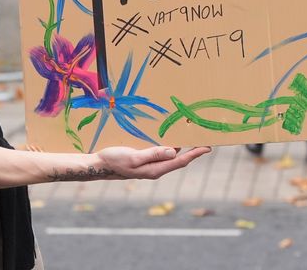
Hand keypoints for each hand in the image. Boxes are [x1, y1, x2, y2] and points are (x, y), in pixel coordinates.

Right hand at [95, 145, 210, 179]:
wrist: (98, 165)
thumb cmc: (114, 160)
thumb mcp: (134, 157)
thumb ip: (153, 154)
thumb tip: (174, 151)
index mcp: (155, 170)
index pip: (180, 161)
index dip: (195, 154)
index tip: (207, 147)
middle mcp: (155, 169)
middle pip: (179, 159)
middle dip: (192, 151)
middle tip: (205, 140)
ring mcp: (150, 165)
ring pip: (170, 156)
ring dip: (182, 147)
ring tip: (192, 137)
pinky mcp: (144, 160)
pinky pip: (161, 153)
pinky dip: (170, 146)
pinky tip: (171, 138)